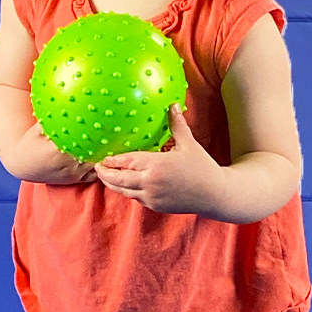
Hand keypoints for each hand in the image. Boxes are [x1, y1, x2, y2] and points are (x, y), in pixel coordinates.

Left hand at [94, 104, 224, 214]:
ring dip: (114, 185)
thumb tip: (172, 105)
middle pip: (119, 180)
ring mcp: (152, 197)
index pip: (126, 162)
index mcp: (156, 165)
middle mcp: (150, 182)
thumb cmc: (203, 168)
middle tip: (97, 168)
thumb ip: (177, 125)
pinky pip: (136, 199)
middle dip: (105, 175)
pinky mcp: (156, 206)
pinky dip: (128, 192)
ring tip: (106, 177)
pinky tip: (125, 186)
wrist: (215, 195)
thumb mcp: (189, 144)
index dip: (112, 161)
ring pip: (125, 192)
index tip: (102, 158)